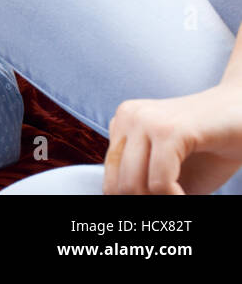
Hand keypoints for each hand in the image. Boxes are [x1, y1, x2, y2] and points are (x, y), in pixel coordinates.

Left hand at [104, 85, 241, 193]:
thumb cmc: (213, 148)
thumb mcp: (172, 170)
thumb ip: (148, 187)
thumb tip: (130, 204)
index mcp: (122, 124)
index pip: (111, 178)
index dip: (132, 199)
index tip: (156, 204)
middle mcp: (127, 117)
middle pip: (118, 184)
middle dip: (144, 203)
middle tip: (172, 207)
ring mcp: (146, 120)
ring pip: (133, 185)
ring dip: (160, 203)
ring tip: (181, 200)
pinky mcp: (170, 130)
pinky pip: (159, 182)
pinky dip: (173, 198)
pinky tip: (186, 196)